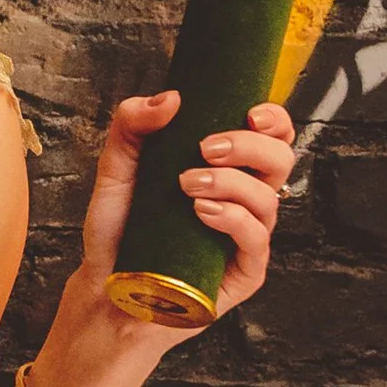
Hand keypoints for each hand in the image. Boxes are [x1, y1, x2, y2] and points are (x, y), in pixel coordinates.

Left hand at [78, 88, 296, 326]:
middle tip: (206, 148)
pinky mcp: (244, 272)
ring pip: (269, 199)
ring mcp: (246, 236)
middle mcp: (243, 200)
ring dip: (231, 183)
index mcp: (225, 169)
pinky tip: (202, 212)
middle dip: (249, 146)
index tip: (250, 113)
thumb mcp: (116, 170)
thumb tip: (171, 97)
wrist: (106, 288)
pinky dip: (234, 219)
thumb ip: (132, 126)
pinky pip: (257, 239)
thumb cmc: (119, 232)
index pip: (271, 137)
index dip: (273, 120)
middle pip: (280, 160)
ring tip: (187, 186)